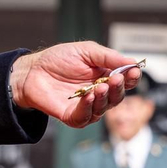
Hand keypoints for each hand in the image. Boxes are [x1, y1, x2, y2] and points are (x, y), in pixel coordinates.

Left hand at [9, 43, 141, 127]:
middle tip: (117, 79)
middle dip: (119, 88)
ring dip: (105, 98)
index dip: (132, 77)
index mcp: (106, 77)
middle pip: (118, 97)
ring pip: (104, 109)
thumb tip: (132, 62)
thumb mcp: (87, 51)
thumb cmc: (58, 59)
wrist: (33, 70)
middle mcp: (100, 93)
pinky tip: (89, 96)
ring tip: (101, 87)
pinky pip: (86, 116)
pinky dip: (89, 107)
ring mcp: (87, 106)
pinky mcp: (73, 116)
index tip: (133, 71)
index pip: (126, 81)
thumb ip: (109, 57)